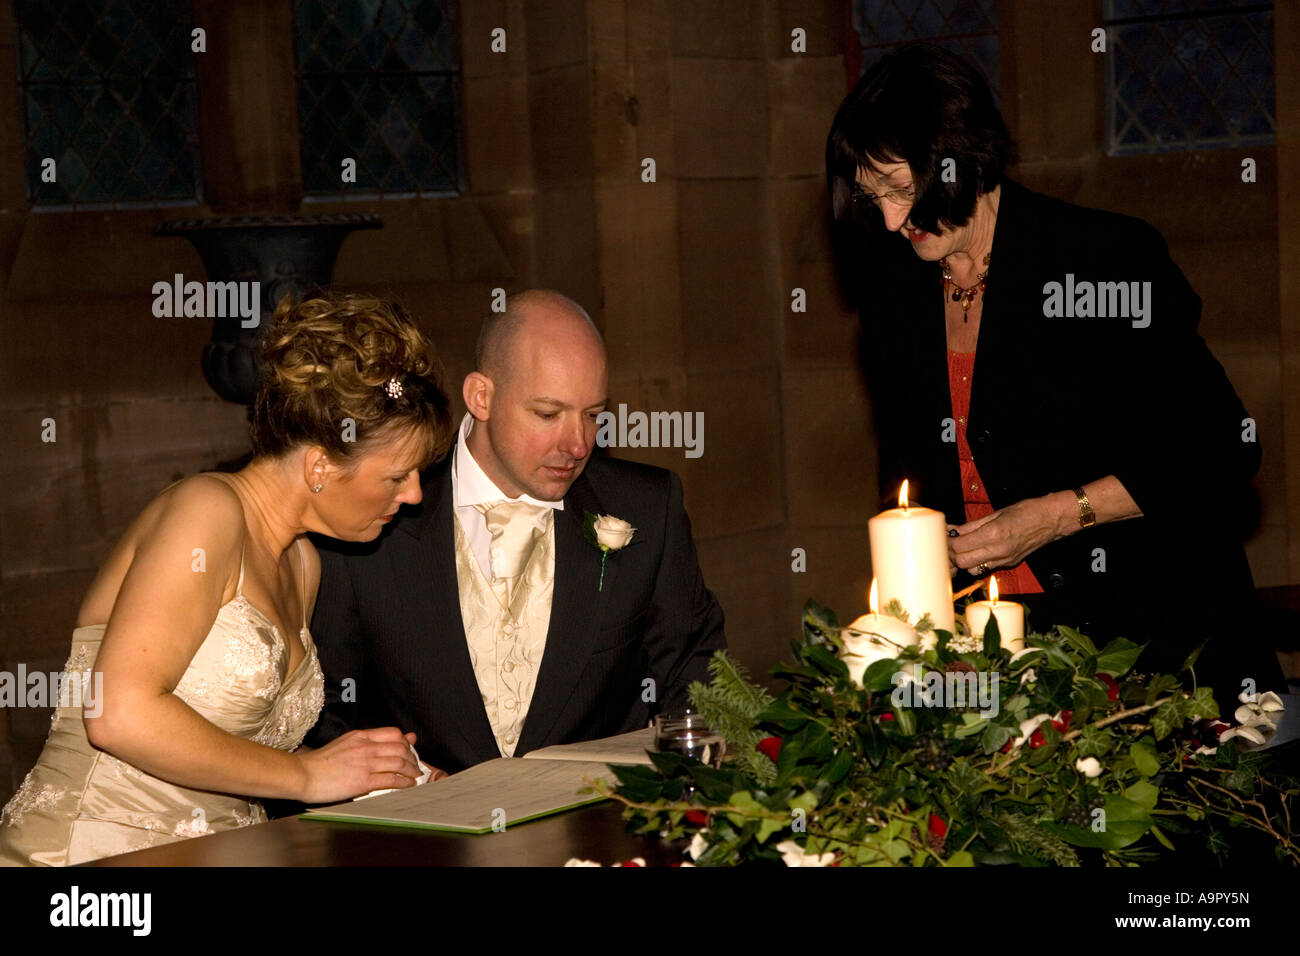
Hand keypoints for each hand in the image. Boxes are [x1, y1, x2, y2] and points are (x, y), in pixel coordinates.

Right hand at [296, 728, 428, 802]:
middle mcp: (366, 746)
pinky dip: (404, 782)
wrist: (304, 774)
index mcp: (361, 735)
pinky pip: (392, 779)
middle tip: (415, 766)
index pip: (394, 733)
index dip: (406, 743)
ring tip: (414, 777)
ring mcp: (366, 763)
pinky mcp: (364, 780)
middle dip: (413, 758)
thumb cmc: (322, 762)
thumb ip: (368, 741)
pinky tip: (407, 786)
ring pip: (400, 762)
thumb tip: (382, 742)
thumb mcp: (346, 743)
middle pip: (401, 747)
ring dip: (411, 771)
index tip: (410, 751)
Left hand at [949, 495, 1066, 573]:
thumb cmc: (1026, 511)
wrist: (1051, 520)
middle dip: (952, 554)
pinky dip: (977, 562)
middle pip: (962, 562)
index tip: (945, 536)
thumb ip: (972, 525)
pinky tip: (977, 551)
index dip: (948, 542)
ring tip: (963, 548)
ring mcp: (1004, 559)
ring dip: (964, 561)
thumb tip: (954, 530)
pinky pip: (986, 567)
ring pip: (972, 569)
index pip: (960, 547)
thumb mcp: (996, 513)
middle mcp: (998, 550)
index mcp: (993, 534)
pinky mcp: (1009, 563)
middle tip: (951, 543)